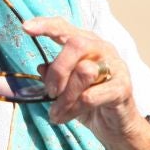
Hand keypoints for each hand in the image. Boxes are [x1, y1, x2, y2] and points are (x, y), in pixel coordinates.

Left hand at [23, 17, 147, 147]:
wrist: (116, 124)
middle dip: (58, 70)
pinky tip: (67, 116)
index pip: (65, 27)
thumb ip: (54, 74)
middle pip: (76, 44)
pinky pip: (91, 95)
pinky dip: (74, 108)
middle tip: (50, 92)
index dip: (46, 25)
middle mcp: (102, 48)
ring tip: (57, 112)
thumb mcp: (64, 87)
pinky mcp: (122, 87)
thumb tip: (41, 67)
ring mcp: (115, 65)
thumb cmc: (88, 100)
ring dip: (65, 97)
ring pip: (84, 71)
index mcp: (85, 43)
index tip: (26, 27)